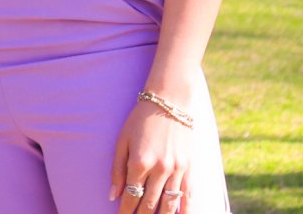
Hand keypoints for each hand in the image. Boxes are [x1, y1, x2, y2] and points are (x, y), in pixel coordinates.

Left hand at [109, 99, 191, 213]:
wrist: (170, 100)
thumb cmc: (141, 118)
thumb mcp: (123, 140)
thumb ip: (117, 169)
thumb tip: (113, 196)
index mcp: (140, 162)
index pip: (131, 196)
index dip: (125, 211)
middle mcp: (159, 168)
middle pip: (149, 203)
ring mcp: (177, 169)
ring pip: (169, 204)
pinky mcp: (189, 167)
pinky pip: (188, 195)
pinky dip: (185, 210)